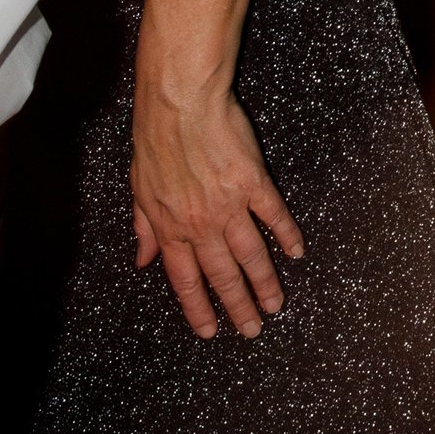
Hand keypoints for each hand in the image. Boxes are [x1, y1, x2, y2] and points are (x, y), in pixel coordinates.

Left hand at [132, 66, 302, 340]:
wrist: (180, 102)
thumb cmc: (156, 139)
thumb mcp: (139, 188)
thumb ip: (144, 228)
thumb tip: (143, 261)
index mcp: (170, 228)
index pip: (186, 281)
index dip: (198, 309)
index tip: (209, 331)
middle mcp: (200, 224)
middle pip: (223, 276)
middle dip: (238, 307)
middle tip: (252, 330)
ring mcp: (229, 204)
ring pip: (250, 255)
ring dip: (265, 283)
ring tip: (276, 304)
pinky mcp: (253, 181)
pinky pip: (273, 215)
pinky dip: (286, 235)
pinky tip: (295, 251)